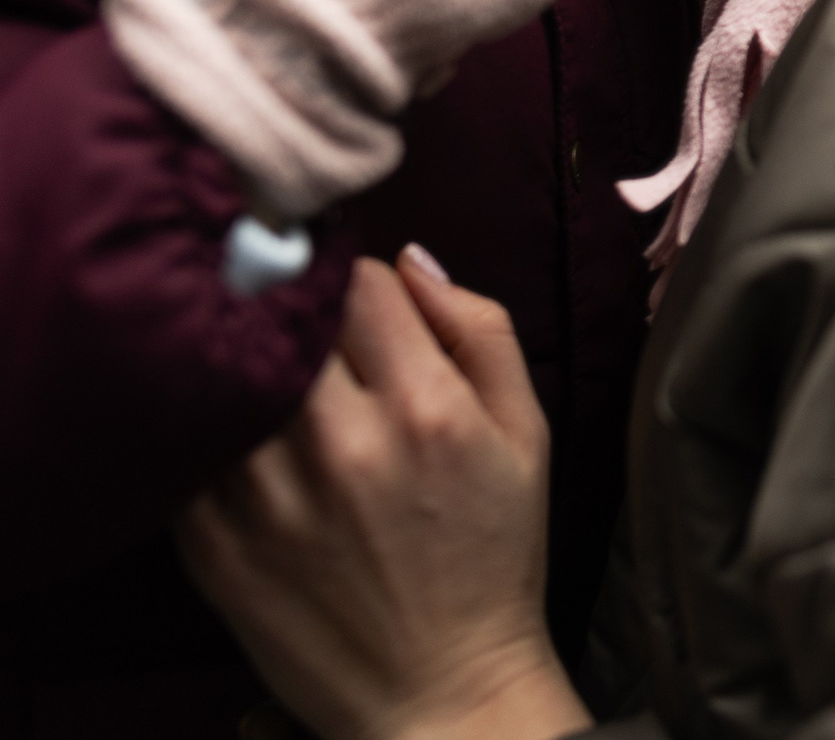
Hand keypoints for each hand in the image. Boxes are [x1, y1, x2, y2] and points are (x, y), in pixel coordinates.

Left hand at [178, 249, 591, 739]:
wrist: (438, 689)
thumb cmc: (492, 556)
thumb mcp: (527, 434)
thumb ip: (482, 331)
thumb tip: (413, 260)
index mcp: (426, 408)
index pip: (359, 281)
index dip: (361, 278)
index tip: (364, 305)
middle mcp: (338, 442)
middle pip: (287, 318)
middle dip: (303, 315)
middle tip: (317, 340)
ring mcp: (264, 495)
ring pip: (232, 373)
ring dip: (254, 368)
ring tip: (282, 391)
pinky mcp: (211, 542)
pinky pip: (192, 444)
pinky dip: (214, 429)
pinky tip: (249, 446)